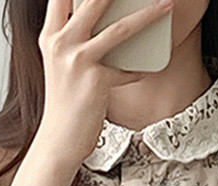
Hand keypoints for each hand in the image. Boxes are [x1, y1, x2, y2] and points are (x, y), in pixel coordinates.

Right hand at [36, 0, 174, 166]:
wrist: (58, 140)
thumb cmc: (64, 104)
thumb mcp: (62, 65)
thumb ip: (74, 39)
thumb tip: (105, 20)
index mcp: (50, 36)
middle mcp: (60, 43)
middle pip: (93, 0)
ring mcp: (77, 61)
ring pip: (119, 29)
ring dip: (148, 15)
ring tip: (167, 6)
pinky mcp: (95, 80)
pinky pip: (128, 69)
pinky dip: (141, 68)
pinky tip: (150, 66)